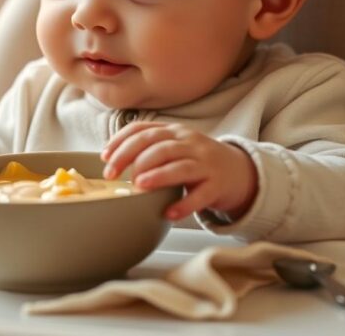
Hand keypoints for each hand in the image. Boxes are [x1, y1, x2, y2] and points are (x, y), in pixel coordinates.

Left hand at [101, 122, 257, 221]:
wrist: (240, 171)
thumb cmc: (197, 161)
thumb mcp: (175, 146)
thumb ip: (149, 148)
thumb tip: (112, 158)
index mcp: (174, 132)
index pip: (143, 130)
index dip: (121, 142)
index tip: (105, 157)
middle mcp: (189, 143)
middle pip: (157, 146)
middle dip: (131, 158)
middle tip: (113, 175)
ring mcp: (205, 163)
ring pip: (180, 166)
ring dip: (157, 175)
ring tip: (140, 186)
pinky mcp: (217, 185)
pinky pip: (200, 194)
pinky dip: (184, 204)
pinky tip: (169, 213)